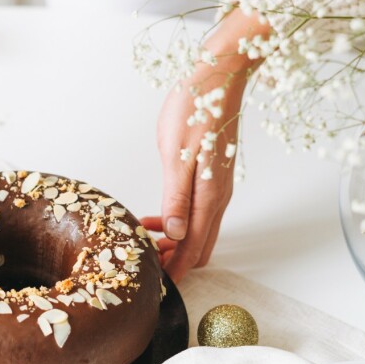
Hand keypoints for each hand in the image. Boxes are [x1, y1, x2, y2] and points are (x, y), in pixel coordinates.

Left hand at [144, 68, 239, 282]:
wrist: (221, 78)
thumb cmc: (196, 109)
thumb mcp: (176, 155)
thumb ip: (176, 198)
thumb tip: (175, 235)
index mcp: (209, 197)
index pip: (193, 250)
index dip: (174, 271)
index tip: (154, 285)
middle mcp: (219, 199)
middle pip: (200, 248)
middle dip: (175, 262)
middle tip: (144, 262)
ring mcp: (219, 189)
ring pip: (200, 232)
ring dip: (177, 244)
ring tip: (145, 240)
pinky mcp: (216, 178)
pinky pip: (200, 214)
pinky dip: (181, 225)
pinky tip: (159, 216)